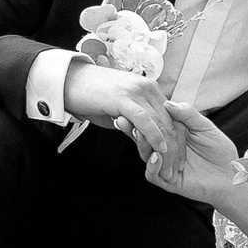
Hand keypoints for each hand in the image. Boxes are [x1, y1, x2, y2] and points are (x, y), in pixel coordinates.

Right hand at [63, 59, 177, 160]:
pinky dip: (154, 136)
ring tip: (169, 163)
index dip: (177, 137)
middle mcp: (146, 87)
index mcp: (149, 88)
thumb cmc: (92, 95)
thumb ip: (134, 122)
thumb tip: (143, 139)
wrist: (70, 81)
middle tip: (177, 166)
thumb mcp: (120, 108)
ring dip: (167, 145)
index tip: (178, 156)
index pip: (172, 115)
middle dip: (175, 145)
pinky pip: (145, 120)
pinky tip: (158, 149)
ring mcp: (136, 91)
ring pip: (160, 121)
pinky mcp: (124, 98)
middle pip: (170, 119)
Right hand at [142, 102, 247, 211]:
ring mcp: (165, 166)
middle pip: (144, 139)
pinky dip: (151, 165)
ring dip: (141, 145)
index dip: (142, 116)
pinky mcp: (168, 182)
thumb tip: (168, 102)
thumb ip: (188, 114)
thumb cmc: (220, 150)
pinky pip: (153, 175)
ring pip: (145, 156)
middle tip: (124, 119)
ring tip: (139, 133)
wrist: (231, 175)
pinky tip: (156, 156)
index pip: (153, 124)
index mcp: (172, 135)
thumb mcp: (205, 127)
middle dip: (132, 129)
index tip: (132, 105)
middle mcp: (165, 149)